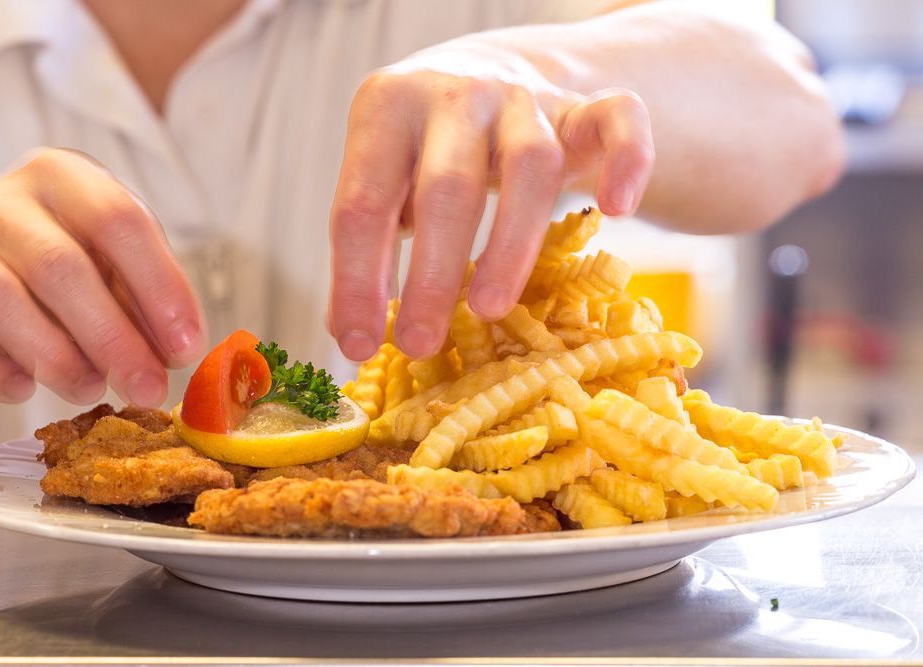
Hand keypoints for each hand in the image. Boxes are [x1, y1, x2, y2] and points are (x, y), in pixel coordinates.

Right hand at [0, 149, 206, 405]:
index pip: (117, 220)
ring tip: (89, 387)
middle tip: (147, 388)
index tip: (185, 347)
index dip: (159, 287)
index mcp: (62, 177)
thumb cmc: (67, 269)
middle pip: (60, 266)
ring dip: (55, 357)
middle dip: (113, 338)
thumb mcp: (115, 266)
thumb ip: (145, 298)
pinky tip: (21, 387)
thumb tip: (174, 353)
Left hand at [329, 40, 653, 360]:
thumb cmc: (426, 149)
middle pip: (447, 187)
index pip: (361, 202)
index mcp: (387, 109)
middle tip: (420, 343)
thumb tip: (351, 332)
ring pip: (530, 165)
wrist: (491, 72)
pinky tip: (615, 211)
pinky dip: (627, 162)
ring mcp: (524, 98)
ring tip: (490, 311)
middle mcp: (456, 95)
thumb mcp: (385, 180)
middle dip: (431, 274)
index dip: (356, 281)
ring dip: (511, 245)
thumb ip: (368, 243)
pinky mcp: (583, 108)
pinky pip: (619, 122)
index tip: (357, 345)